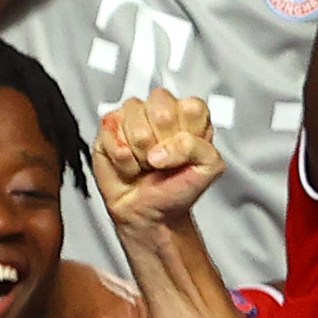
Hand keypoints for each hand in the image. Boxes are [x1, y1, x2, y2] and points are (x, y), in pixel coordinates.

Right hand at [93, 91, 224, 232]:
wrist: (149, 211)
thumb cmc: (178, 189)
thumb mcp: (208, 169)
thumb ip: (198, 148)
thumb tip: (164, 147)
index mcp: (191, 118)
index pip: (191, 106)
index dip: (186, 133)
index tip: (184, 151)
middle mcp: (162, 113)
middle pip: (160, 108)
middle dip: (161, 141)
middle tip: (163, 158)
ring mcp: (134, 118)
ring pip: (134, 119)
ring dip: (140, 152)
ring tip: (146, 162)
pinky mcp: (109, 128)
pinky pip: (111, 131)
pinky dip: (122, 157)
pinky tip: (130, 163)